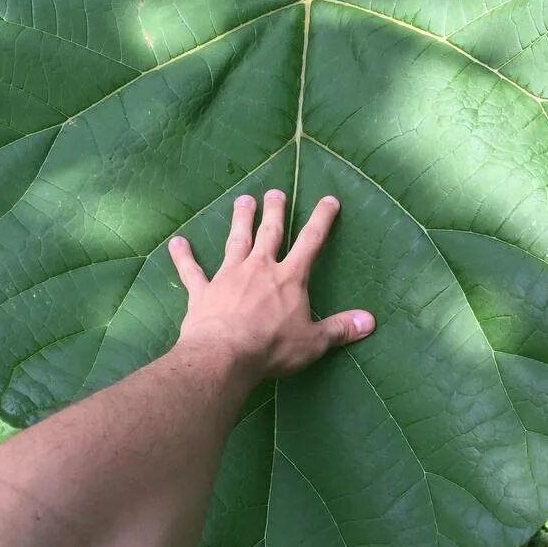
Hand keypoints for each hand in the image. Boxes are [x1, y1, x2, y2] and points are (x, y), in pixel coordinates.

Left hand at [168, 189, 374, 380]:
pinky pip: (192, 271)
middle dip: (274, 210)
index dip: (322, 220)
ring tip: (242, 200)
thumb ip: (340, 329)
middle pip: (269, 232)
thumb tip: (371, 321)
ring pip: (236, 241)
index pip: (311, 242)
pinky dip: (184, 257)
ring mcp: (229, 276)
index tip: (328, 200)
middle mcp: (260, 268)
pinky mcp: (203, 290)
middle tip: (275, 192)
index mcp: (289, 278)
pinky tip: (177, 243)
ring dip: (239, 220)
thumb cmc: (273, 347)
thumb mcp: (314, 342)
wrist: (225, 354)